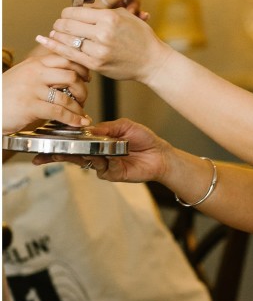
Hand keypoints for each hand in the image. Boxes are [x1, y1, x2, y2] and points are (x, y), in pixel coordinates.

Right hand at [2, 54, 89, 133]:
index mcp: (35, 63)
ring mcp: (32, 89)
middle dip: (83, 89)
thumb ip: (42, 72)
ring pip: (67, 95)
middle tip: (82, 98)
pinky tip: (78, 123)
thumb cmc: (5, 94)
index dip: (82, 69)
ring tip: (80, 113)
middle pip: (72, 75)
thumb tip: (67, 75)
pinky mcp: (30, 106)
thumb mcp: (23, 75)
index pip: (67, 59)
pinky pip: (59, 112)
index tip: (87, 78)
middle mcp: (35, 73)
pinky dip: (73, 118)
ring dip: (79, 107)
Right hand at [32, 118, 169, 183]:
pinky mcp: (112, 174)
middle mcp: (97, 153)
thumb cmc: (143, 139)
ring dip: (80, 156)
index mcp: (97, 140)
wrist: (159, 154)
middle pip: (73, 155)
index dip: (60, 142)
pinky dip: (104, 162)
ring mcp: (103, 165)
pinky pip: (102, 169)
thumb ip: (107, 127)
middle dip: (58, 155)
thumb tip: (90, 127)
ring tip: (73, 153)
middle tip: (44, 155)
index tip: (45, 141)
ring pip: (86, 162)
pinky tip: (108, 158)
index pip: (75, 141)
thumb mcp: (125, 126)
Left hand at [35, 6, 169, 84]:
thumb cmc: (141, 37)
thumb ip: (102, 12)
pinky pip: (70, 54)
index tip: (66, 14)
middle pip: (68, 24)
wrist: (151, 61)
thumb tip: (82, 10)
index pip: (76, 11)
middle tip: (58, 24)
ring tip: (53, 33)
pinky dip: (56, 47)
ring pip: (67, 39)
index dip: (67, 12)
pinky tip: (48, 43)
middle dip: (60, 23)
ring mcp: (98, 50)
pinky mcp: (96, 64)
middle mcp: (102, 33)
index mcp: (109, 17)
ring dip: (57, 35)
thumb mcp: (125, 16)